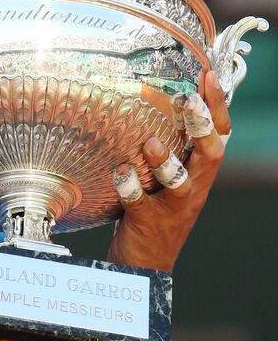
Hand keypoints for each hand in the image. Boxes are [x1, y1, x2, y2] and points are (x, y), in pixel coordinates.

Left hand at [108, 71, 229, 270]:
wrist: (146, 264)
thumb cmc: (156, 212)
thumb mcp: (171, 181)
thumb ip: (172, 150)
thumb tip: (161, 107)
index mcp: (201, 174)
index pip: (221, 136)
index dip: (218, 107)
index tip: (208, 76)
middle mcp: (193, 189)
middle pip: (210, 155)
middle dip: (201, 126)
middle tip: (188, 100)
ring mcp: (172, 207)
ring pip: (180, 183)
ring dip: (166, 161)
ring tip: (150, 142)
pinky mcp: (147, 221)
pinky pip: (140, 203)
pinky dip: (129, 187)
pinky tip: (118, 172)